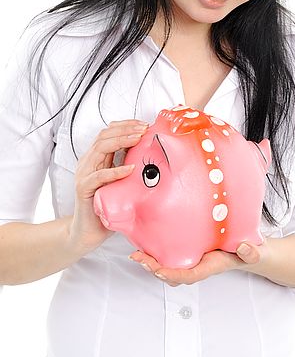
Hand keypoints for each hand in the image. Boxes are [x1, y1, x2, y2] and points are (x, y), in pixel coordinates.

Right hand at [67, 119, 148, 253]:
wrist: (89, 231)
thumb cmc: (108, 203)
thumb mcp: (121, 178)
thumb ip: (128, 163)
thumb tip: (149, 149)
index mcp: (96, 157)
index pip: (109, 132)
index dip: (126, 125)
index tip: (144, 124)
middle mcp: (88, 162)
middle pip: (104, 136)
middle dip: (126, 129)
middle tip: (144, 129)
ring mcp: (84, 174)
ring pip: (100, 149)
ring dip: (121, 141)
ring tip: (138, 139)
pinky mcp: (84, 189)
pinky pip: (98, 176)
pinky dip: (115, 171)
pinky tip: (130, 168)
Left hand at [128, 237, 268, 285]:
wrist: (248, 251)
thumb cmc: (249, 251)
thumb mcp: (254, 251)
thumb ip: (252, 252)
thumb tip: (245, 248)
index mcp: (210, 267)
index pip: (189, 275)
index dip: (172, 274)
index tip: (159, 270)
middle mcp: (198, 266)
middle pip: (172, 274)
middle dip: (154, 269)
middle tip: (139, 258)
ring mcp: (192, 260)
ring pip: (168, 266)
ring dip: (152, 262)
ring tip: (137, 254)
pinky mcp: (189, 251)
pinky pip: (170, 256)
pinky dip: (157, 253)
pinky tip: (147, 244)